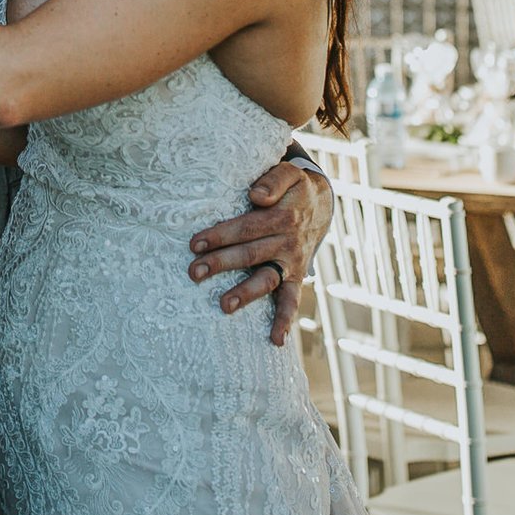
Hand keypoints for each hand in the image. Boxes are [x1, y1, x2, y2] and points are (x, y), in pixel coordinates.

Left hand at [187, 163, 331, 346]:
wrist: (320, 203)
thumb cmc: (294, 186)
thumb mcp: (290, 173)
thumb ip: (274, 179)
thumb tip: (256, 195)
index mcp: (282, 216)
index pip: (247, 226)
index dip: (221, 235)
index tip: (195, 243)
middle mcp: (288, 242)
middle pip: (251, 254)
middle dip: (221, 263)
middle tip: (194, 272)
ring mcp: (291, 262)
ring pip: (267, 279)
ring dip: (246, 293)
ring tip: (224, 306)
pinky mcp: (295, 276)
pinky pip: (292, 301)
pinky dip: (285, 320)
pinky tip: (275, 340)